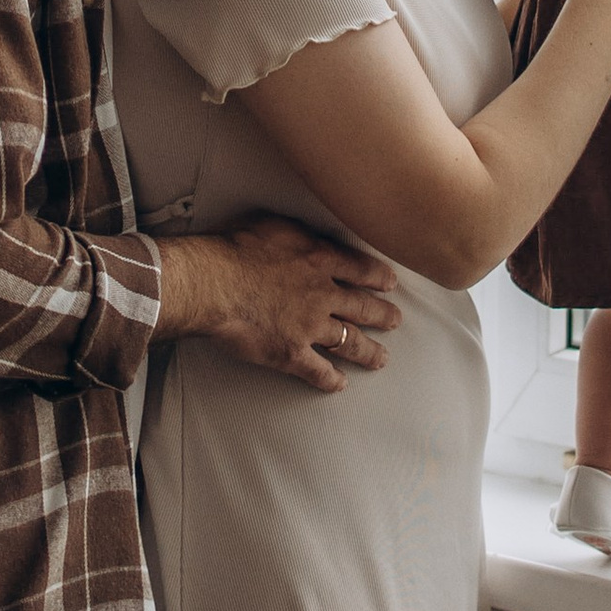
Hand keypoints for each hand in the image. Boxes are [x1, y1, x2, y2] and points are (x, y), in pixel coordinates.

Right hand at [181, 214, 402, 392]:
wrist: (214, 282)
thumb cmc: (235, 248)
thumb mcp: (275, 225)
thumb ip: (300, 233)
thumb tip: (309, 237)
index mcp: (319, 259)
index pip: (359, 269)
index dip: (378, 277)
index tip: (391, 283)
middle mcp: (322, 294)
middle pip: (362, 307)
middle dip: (383, 315)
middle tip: (396, 321)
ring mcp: (310, 326)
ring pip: (349, 341)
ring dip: (368, 351)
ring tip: (381, 359)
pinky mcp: (291, 354)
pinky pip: (318, 371)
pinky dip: (331, 379)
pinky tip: (340, 385)